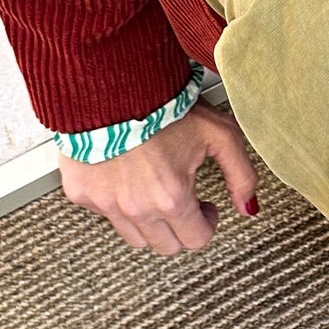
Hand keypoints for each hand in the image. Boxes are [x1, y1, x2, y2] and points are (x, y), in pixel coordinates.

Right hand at [58, 98, 259, 253]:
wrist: (112, 82)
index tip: (206, 207)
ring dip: (150, 221)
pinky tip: (126, 177)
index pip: (196, 240)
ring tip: (156, 190)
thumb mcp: (219, 135)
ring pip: (135, 237)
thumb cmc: (165, 105)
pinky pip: (104, 214)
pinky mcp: (80, 193)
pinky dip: (117, 202)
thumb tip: (248, 207)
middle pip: (166, 246)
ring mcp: (105, 204)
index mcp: (171, 199)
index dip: (207, 223)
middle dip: (180, 227)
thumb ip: (242, 175)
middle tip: (183, 201)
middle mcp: (136, 208)